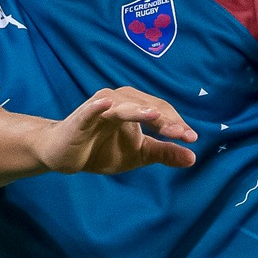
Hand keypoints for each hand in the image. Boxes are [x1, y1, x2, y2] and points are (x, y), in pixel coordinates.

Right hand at [33, 87, 198, 175]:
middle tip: (180, 134)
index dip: (176, 123)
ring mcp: (99, 107)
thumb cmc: (101, 149)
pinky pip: (90, 110)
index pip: (161, 111)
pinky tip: (106, 103)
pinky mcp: (81, 117)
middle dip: (164, 119)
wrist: (64, 156)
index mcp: (135, 106)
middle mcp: (120, 101)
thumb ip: (164, 153)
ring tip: (154, 116)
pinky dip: (98, 106)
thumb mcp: (138, 154)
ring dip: (138, 110)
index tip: (191, 138)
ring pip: (123, 105)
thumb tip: (192, 157)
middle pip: (146, 105)